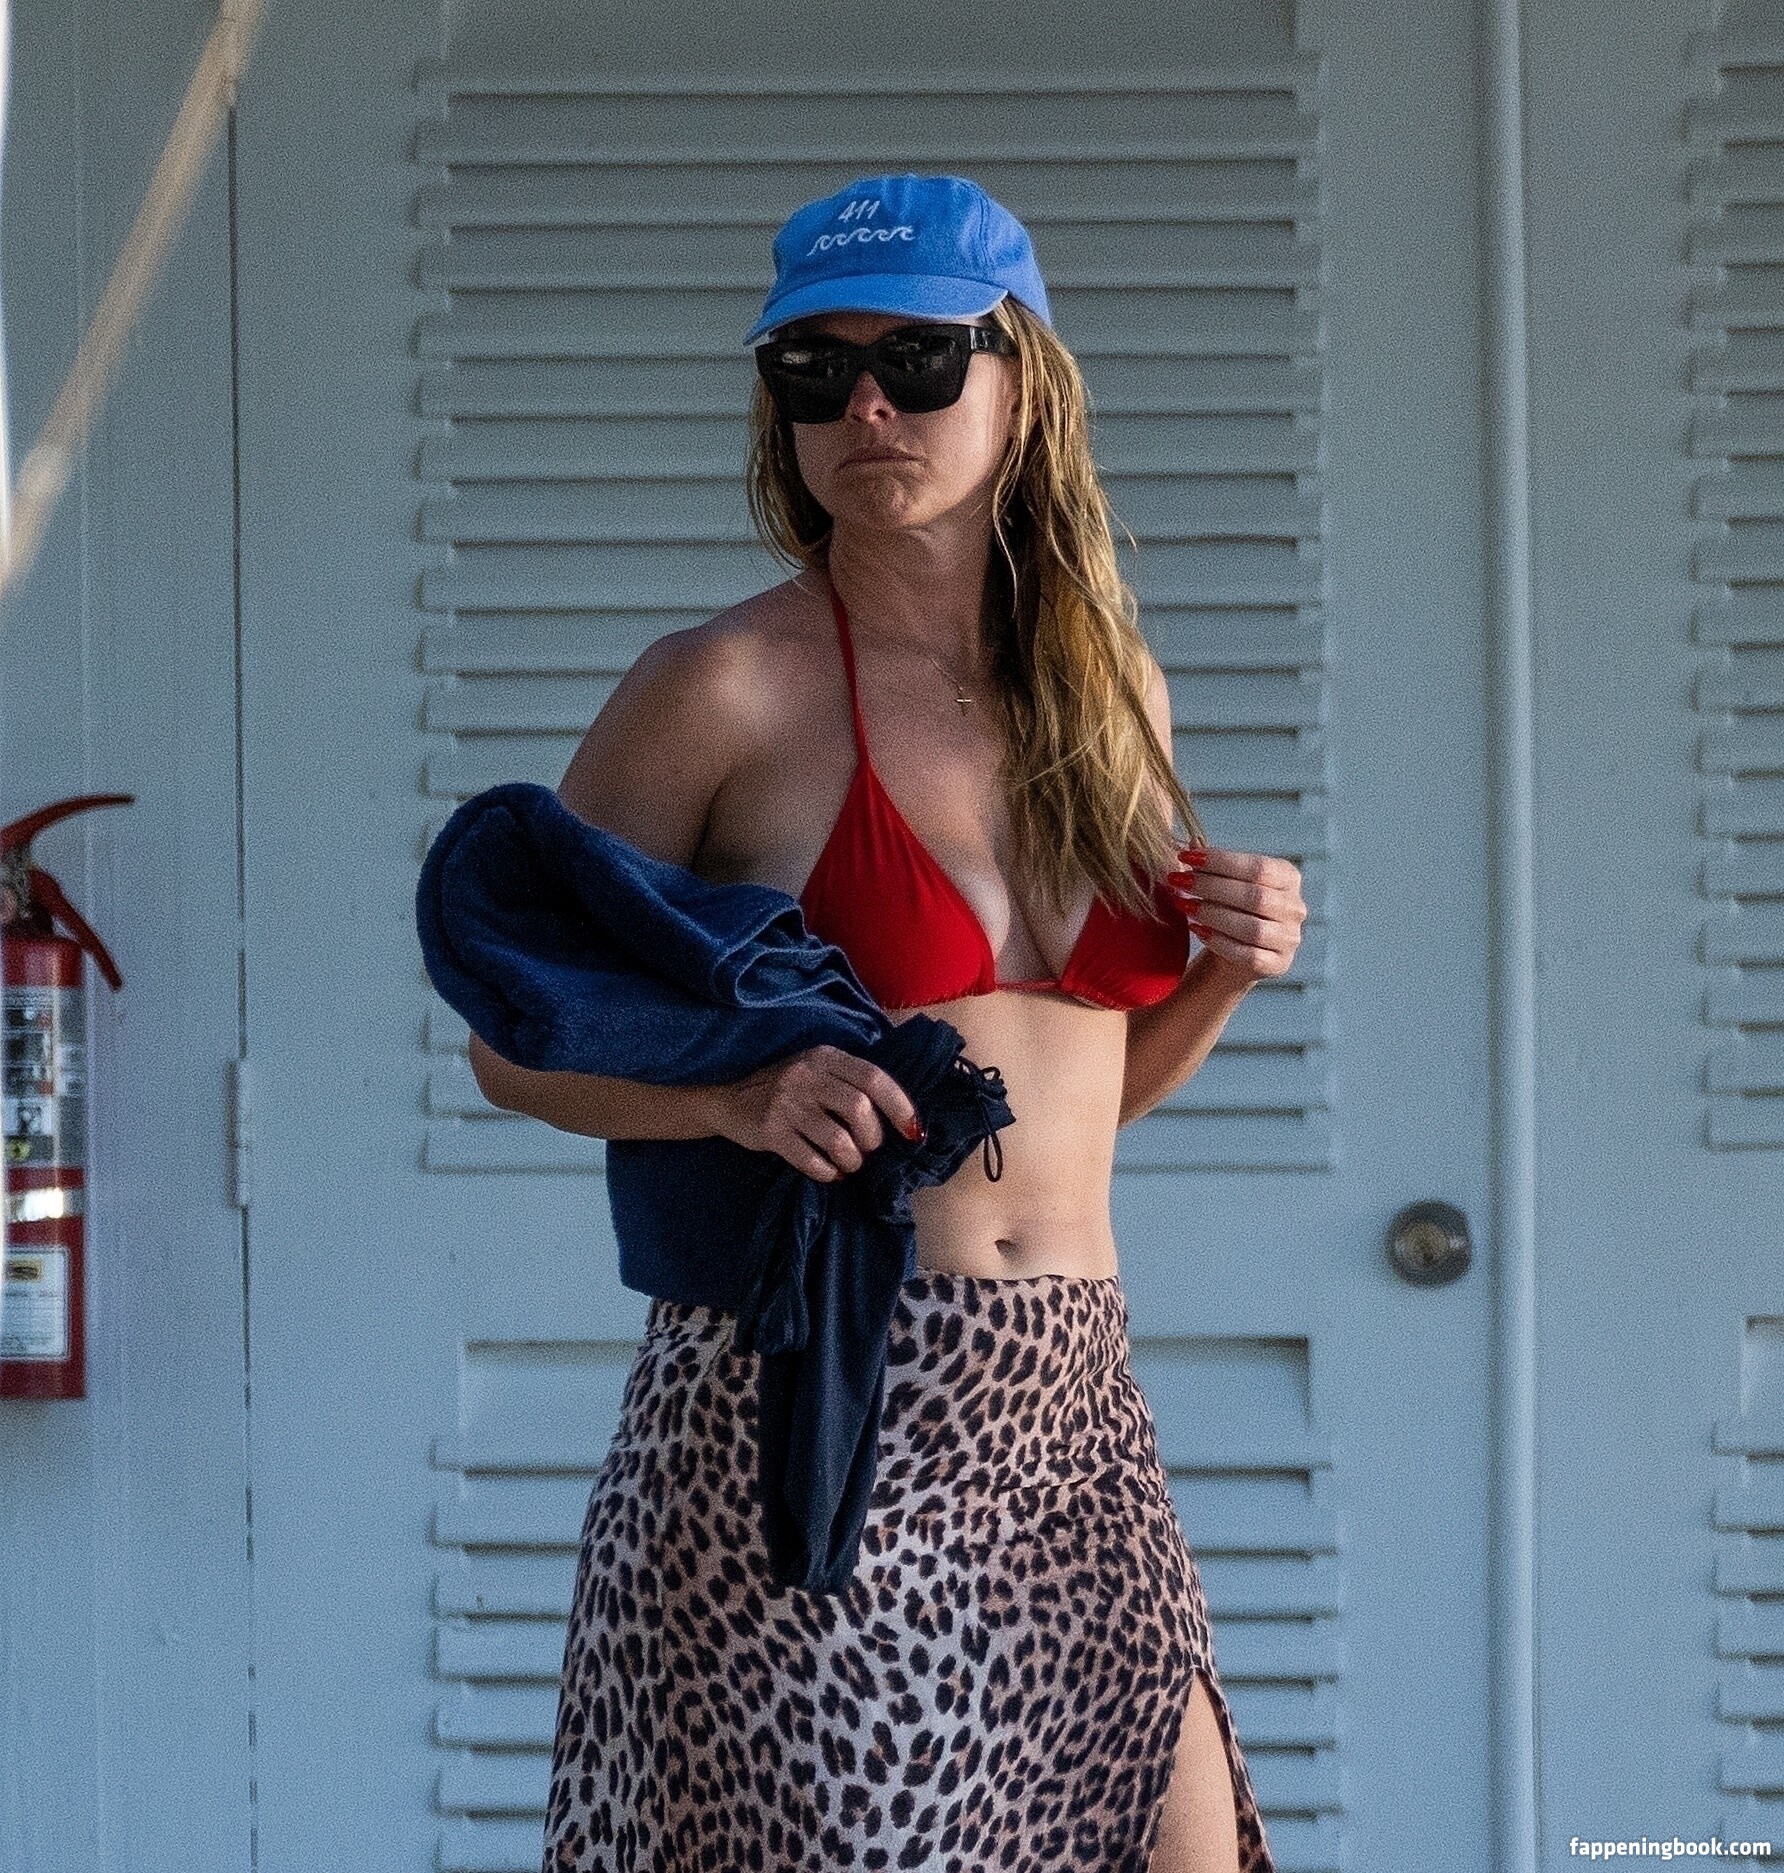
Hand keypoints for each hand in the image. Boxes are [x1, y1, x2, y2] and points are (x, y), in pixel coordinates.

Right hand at [712, 1043, 924, 1181]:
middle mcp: (807, 1075)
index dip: (900, 1106)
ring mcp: (786, 1103)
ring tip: (848, 1163)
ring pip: (838, 1140)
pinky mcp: (770, 1130)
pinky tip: (828, 1171)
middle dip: (872, 1137)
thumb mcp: (817, 1071)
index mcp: (826, 1057)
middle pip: (859, 1109)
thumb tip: (900, 1118)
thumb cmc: (786, 1089)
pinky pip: (811, 1160)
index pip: (874, 1078)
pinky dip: (827, 1172)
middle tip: (868, 1149)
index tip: (913, 1131)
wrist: (727, 1098)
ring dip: (851, 1160)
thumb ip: (850, 1083)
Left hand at [1168, 844, 1306, 983]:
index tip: (1185, 856)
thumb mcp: (1224, 881)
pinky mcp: (1278, 965)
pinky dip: (1220, 943)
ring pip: (1252, 928)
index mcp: (1288, 878)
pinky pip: (1249, 955)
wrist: (1236, 954)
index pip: (1258, 867)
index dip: (1221, 861)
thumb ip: (1212, 864)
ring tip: (1185, 906)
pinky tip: (1197, 931)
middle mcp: (1295, 908)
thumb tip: (1193, 841)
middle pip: (1255, 897)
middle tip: (1179, 882)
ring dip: (1214, 915)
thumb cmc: (1230, 907)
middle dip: (1212, 887)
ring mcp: (1290, 939)